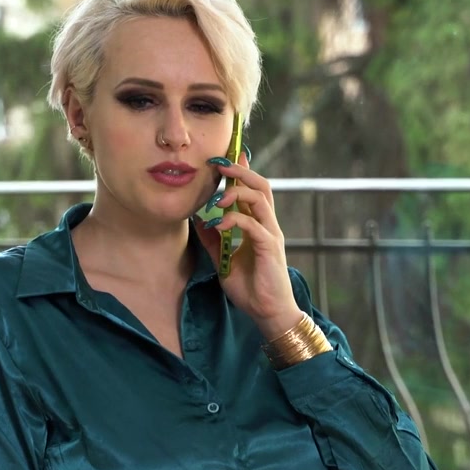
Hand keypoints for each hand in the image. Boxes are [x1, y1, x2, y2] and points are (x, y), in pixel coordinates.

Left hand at [194, 150, 301, 338]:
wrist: (268, 312)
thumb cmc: (250, 287)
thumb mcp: (224, 259)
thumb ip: (213, 239)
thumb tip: (199, 219)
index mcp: (259, 225)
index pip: (253, 190)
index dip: (242, 171)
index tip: (224, 157)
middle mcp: (268, 225)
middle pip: (261, 186)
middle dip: (240, 171)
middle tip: (219, 163)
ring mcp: (271, 235)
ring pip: (260, 198)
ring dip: (237, 192)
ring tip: (218, 197)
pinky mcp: (270, 248)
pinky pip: (253, 224)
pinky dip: (234, 220)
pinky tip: (218, 225)